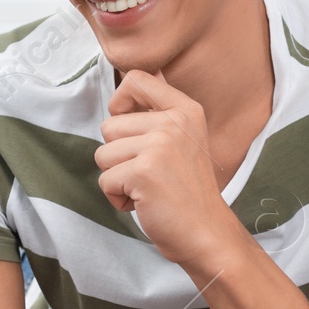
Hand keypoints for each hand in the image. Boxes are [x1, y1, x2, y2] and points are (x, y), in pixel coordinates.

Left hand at [94, 69, 241, 268]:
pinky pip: (105, 181)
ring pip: (102, 154)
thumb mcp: (184, 138)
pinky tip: (144, 202)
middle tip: (150, 173)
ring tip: (147, 187)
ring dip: (117, 178)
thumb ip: (160, 108)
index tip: (129, 125)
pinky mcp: (143, 171)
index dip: (119, 101)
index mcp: (185, 109)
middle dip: (118, 156)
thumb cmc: (188, 190)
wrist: (206, 233)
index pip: (136, 78)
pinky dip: (117, 198)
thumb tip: (139, 75)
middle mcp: (174, 122)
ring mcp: (159, 145)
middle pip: (109, 125)